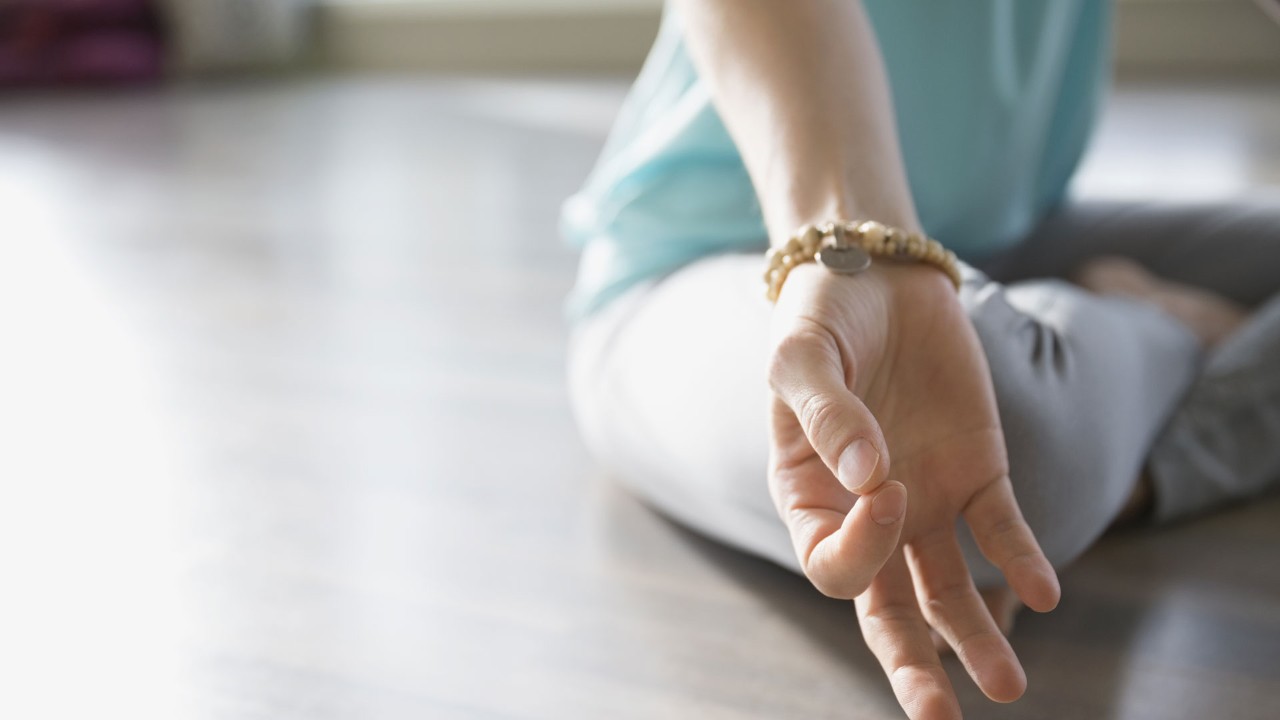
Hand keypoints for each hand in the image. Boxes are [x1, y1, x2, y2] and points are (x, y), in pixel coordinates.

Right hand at [767, 261, 1060, 718]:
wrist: (878, 272)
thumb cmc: (821, 315)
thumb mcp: (801, 355)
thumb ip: (826, 411)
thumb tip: (868, 475)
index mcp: (808, 496)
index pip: (834, 561)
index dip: (862, 542)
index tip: (883, 481)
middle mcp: (866, 512)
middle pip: (887, 608)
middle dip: (912, 664)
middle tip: (940, 717)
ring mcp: (924, 496)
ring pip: (947, 589)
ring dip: (976, 637)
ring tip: (1009, 688)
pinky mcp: (976, 470)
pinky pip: (999, 528)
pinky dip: (1021, 560)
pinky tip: (1044, 593)